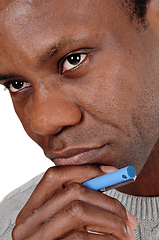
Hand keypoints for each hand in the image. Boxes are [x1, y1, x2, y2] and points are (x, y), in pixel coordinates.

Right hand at [12, 165, 136, 239]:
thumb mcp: (60, 225)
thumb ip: (73, 205)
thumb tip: (104, 185)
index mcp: (31, 210)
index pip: (55, 176)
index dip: (85, 170)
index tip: (111, 173)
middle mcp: (28, 222)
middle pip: (72, 192)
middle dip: (107, 201)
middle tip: (127, 217)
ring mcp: (36, 237)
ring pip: (78, 211)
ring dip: (110, 221)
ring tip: (126, 233)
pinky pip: (82, 238)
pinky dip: (105, 239)